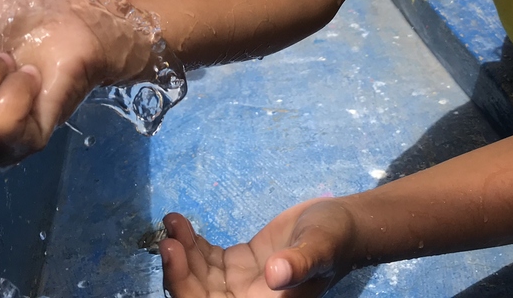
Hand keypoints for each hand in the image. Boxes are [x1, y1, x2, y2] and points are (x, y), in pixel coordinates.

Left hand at [159, 198, 356, 297]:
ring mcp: (241, 284)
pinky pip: (205, 261)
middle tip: (168, 238)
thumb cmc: (337, 238)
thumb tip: (276, 275)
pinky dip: (190, 243)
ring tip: (172, 222)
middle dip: (178, 271)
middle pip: (198, 296)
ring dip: (181, 253)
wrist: (344, 225)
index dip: (187, 288)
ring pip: (198, 278)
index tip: (174, 254)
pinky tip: (180, 222)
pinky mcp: (238, 265)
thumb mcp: (320, 246)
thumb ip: (300, 262)